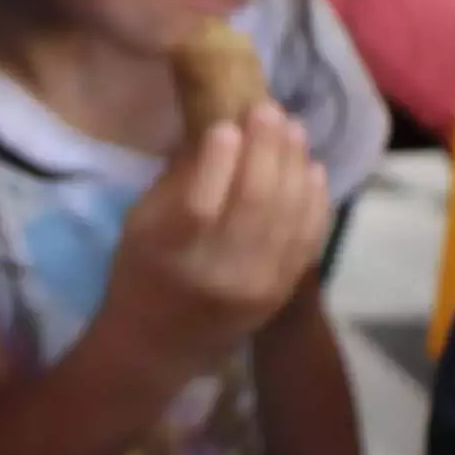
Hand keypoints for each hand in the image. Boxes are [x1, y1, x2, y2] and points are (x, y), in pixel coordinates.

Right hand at [98, 107, 330, 378]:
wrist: (159, 344)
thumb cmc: (140, 273)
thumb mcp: (139, 224)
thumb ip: (178, 180)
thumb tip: (218, 126)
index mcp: (168, 253)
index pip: (199, 205)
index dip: (219, 161)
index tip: (228, 123)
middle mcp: (217, 271)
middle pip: (254, 203)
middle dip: (266, 148)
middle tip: (268, 110)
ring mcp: (256, 284)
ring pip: (288, 215)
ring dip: (294, 165)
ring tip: (293, 129)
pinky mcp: (281, 291)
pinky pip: (308, 238)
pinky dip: (314, 199)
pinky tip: (311, 169)